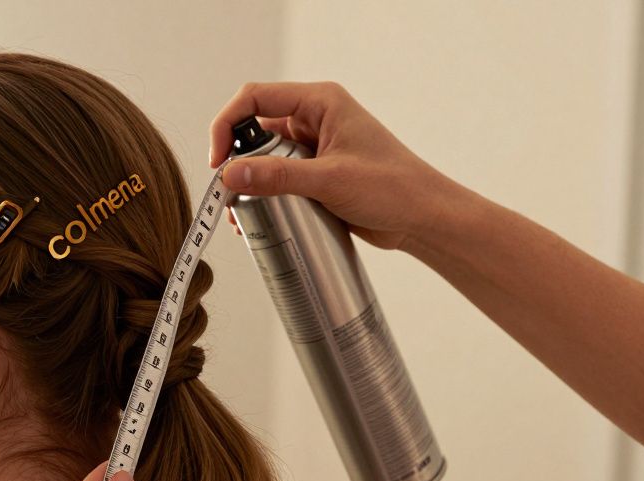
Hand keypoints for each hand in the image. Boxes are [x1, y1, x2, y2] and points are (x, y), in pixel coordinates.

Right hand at [209, 81, 476, 254]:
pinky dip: (263, 195)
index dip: (227, 125)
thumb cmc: (393, 188)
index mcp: (320, 102)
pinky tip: (258, 217)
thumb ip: (277, 176)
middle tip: (228, 195)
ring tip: (241, 213)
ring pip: (262, 157)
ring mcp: (313, 147)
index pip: (255, 98)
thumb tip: (230, 175)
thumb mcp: (329, 180)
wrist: (423, 218)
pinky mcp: (314, 173)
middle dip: (236, 161)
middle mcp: (314, 119)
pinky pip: (276, 177)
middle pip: (254, 130)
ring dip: (248, 183)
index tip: (219, 162)